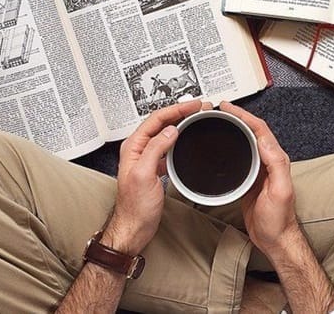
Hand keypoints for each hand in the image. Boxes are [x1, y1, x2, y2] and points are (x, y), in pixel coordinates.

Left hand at [103, 100, 210, 254]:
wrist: (134, 228)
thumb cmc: (135, 207)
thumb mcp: (144, 174)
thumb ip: (156, 149)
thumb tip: (171, 130)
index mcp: (133, 146)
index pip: (156, 119)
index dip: (177, 109)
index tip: (194, 105)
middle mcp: (138, 149)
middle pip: (161, 122)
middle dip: (181, 112)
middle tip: (200, 107)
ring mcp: (146, 158)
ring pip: (165, 133)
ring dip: (181, 124)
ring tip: (196, 118)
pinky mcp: (153, 168)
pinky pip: (167, 147)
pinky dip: (179, 140)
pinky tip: (187, 140)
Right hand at [220, 102, 299, 259]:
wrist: (274, 239)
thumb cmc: (278, 221)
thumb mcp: (280, 191)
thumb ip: (276, 165)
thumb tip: (265, 140)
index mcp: (277, 160)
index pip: (260, 129)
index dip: (244, 115)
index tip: (228, 108)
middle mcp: (269, 162)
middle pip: (253, 130)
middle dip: (237, 116)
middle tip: (220, 109)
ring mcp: (259, 169)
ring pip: (246, 141)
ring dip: (234, 127)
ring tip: (219, 120)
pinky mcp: (250, 178)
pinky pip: (240, 154)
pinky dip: (231, 144)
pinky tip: (223, 143)